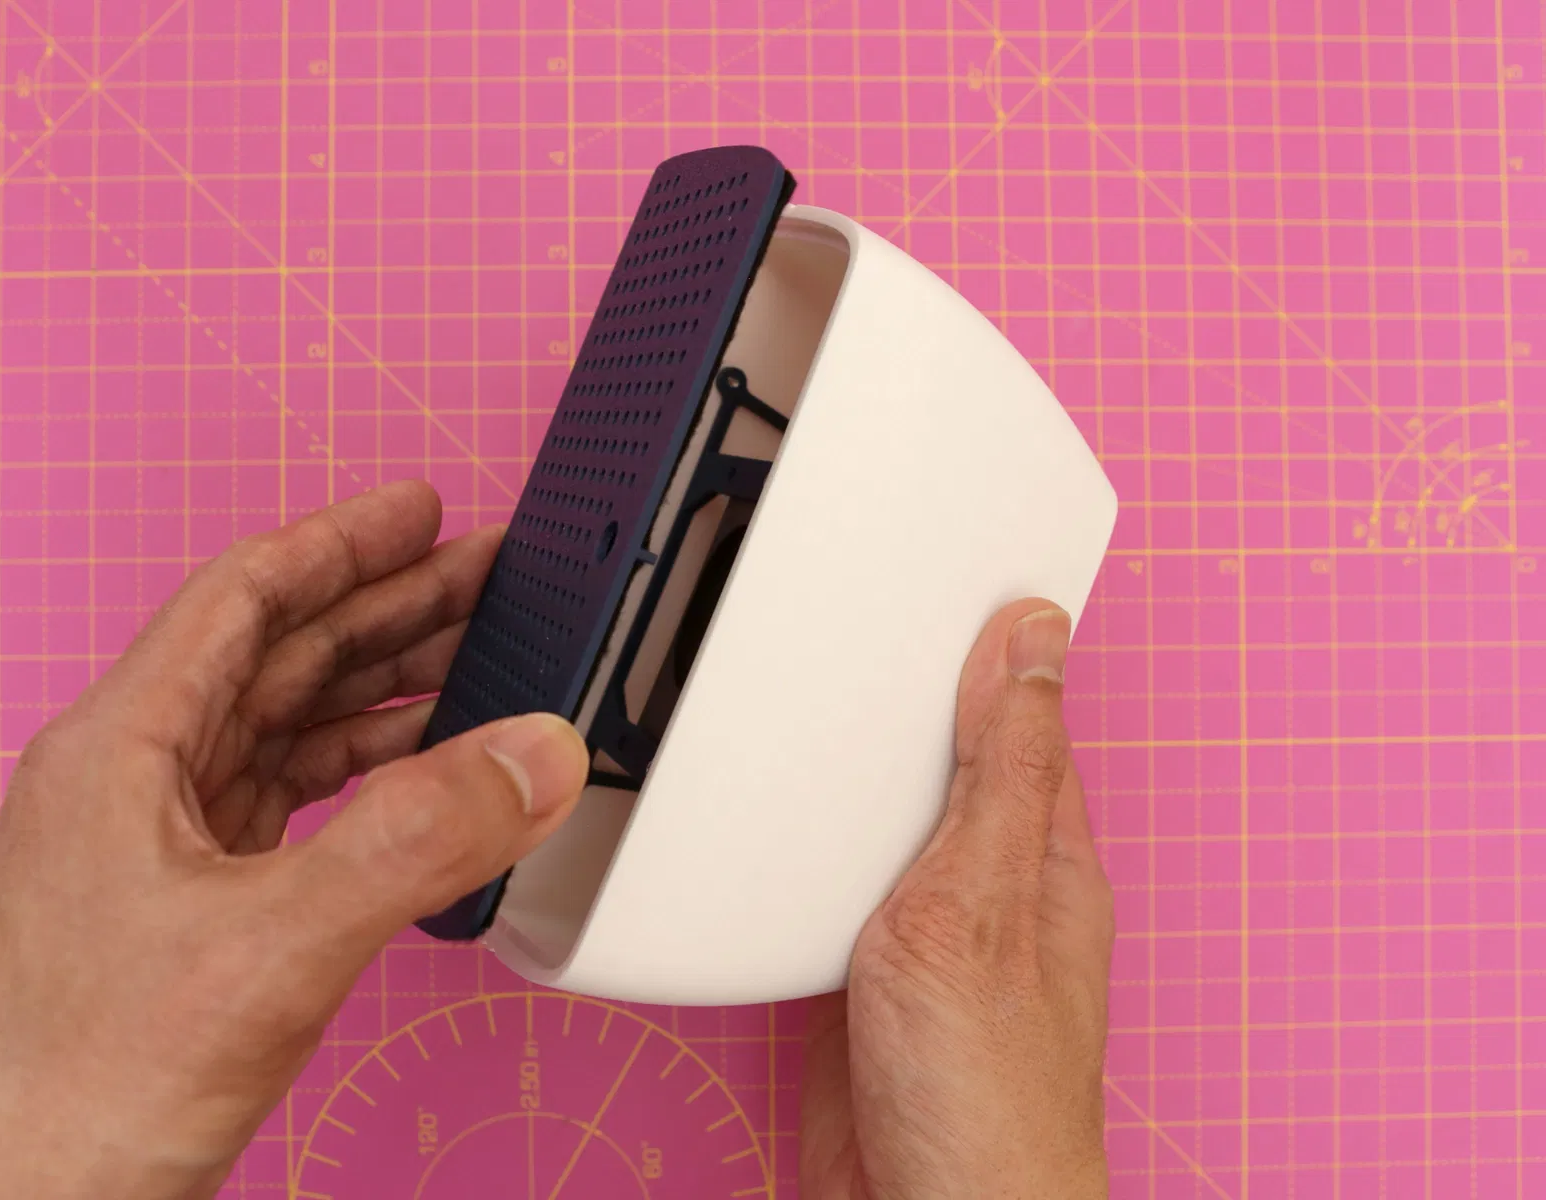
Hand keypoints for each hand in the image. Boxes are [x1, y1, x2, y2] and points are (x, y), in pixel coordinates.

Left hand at [0, 481, 589, 1199]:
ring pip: (288, 728)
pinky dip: (367, 778)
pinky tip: (422, 779)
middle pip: (280, 655)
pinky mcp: (187, 910)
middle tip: (487, 581)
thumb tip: (531, 758)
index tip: (420, 511)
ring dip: (384, 690)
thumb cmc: (67, 1090)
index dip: (342, 542)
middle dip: (389, 609)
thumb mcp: (271, 943)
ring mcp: (157, 847)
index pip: (245, 598)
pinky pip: (292, 803)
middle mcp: (134, 781)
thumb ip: (416, 841)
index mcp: (124, 748)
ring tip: (478, 664)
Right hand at [799, 600, 1113, 1198]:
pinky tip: (770, 827)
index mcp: (1044, 851)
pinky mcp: (867, 976)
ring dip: (847, 775)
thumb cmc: (985, 1087)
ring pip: (886, 822)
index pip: (1022, 712)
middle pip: (946, 763)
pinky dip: (804, 849)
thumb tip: (1034, 637)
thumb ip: (1002, 770)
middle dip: (902, 701)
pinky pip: (836, 887)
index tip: (939, 574)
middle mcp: (992, 885)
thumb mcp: (983, 895)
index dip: (984, 643)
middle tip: (846, 624)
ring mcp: (928, 933)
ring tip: (797, 703)